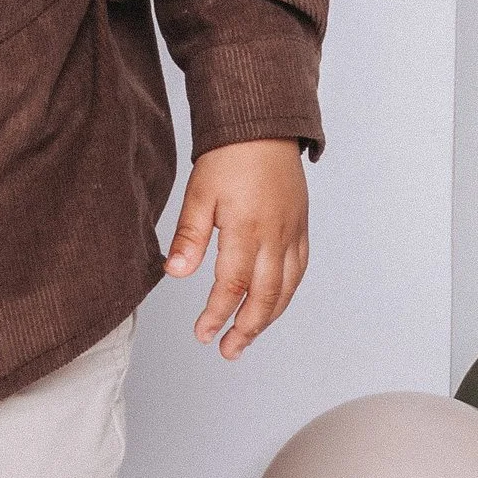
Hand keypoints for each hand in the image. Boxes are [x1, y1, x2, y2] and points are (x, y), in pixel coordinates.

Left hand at [165, 140, 309, 357]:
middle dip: (246, 329)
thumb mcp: (199, 192)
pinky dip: (287, 294)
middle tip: (227, 351)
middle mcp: (275, 236)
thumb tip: (176, 274)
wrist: (264, 126)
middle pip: (265, 297)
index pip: (232, 286)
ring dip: (267, 319)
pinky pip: (299, 270)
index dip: (217, 315)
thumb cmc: (228, 156)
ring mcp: (293, 233)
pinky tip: (274, 305)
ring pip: (286, 289)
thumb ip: (190, 235)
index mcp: (247, 229)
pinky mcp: (301, 227)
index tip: (202, 334)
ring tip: (247, 338)